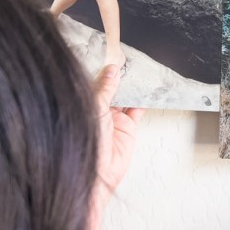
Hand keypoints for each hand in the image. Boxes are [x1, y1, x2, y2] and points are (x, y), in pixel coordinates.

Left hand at [90, 64, 144, 229]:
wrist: (97, 175)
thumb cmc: (84, 144)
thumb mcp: (94, 109)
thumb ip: (104, 89)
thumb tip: (111, 70)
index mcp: (83, 104)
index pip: (92, 82)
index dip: (99, 69)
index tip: (107, 54)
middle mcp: (97, 111)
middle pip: (110, 88)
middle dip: (117, 75)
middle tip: (125, 58)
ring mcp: (113, 119)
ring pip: (124, 96)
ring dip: (130, 85)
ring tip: (137, 68)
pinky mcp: (128, 128)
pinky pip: (137, 110)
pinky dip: (143, 99)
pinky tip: (146, 88)